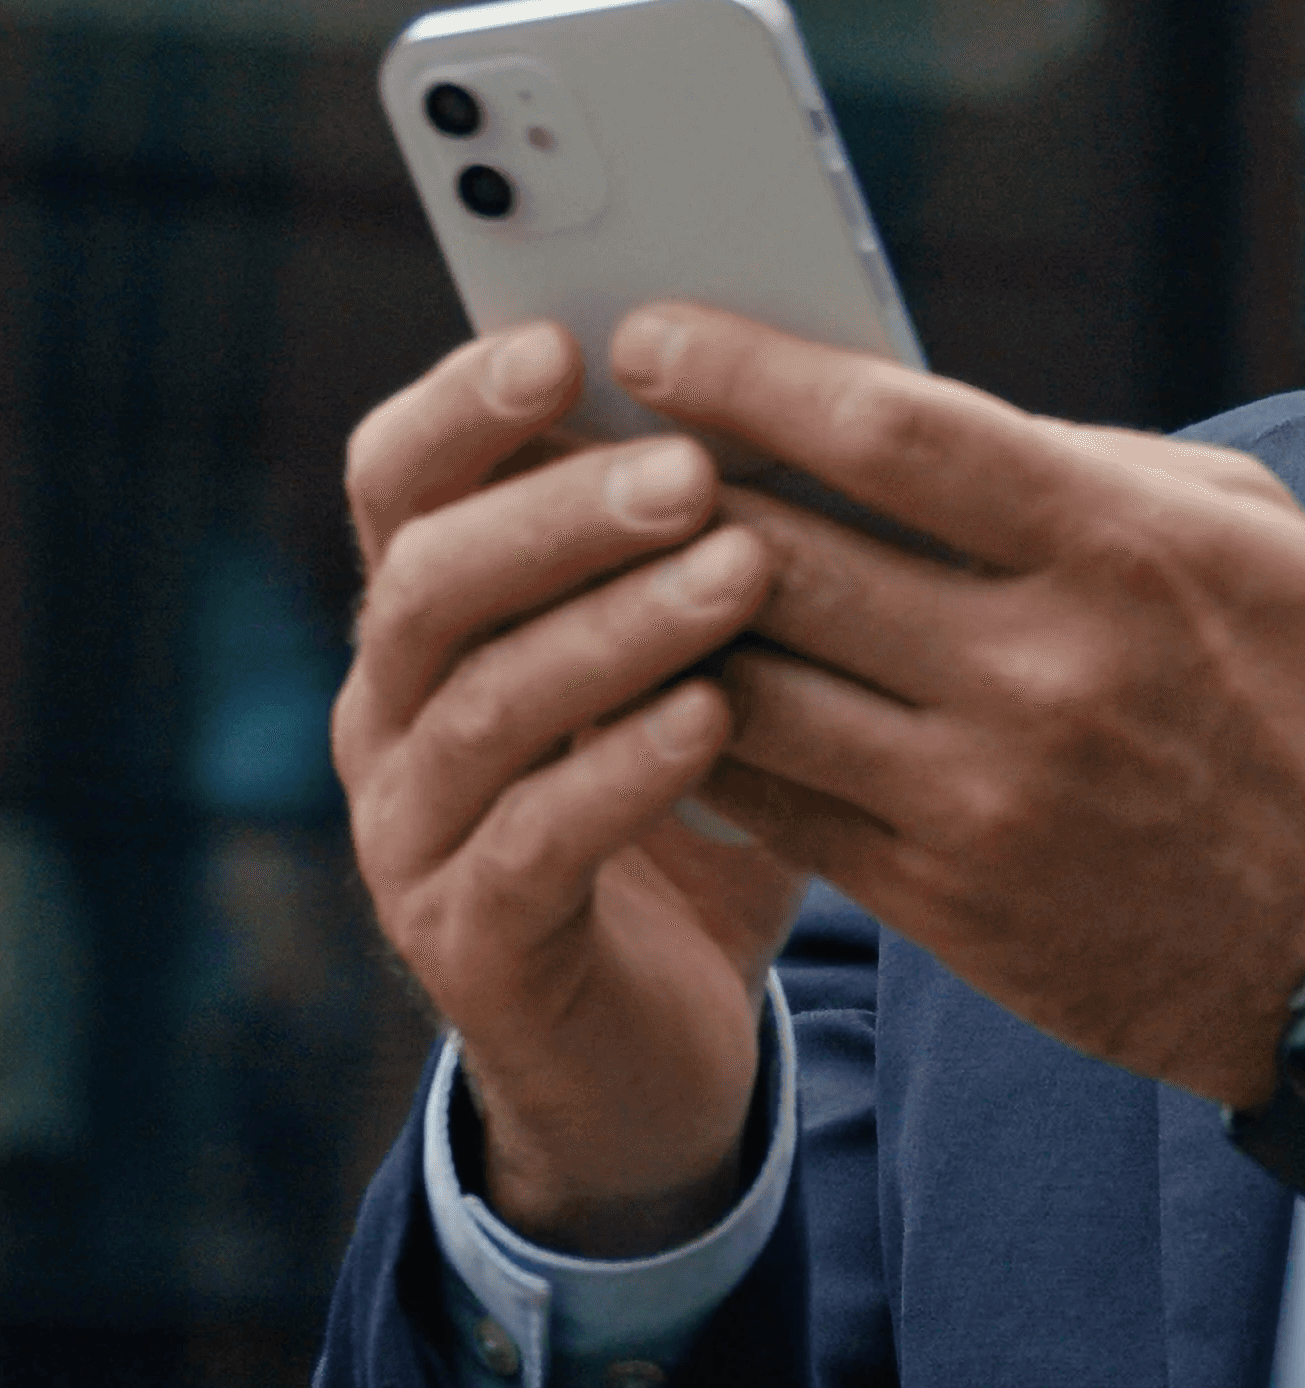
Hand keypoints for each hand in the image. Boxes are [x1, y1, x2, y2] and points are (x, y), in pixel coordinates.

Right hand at [335, 322, 801, 1250]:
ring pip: (482, 706)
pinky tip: (714, 719)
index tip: (562, 341)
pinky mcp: (473, 945)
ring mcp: (414, 834)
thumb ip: (716, 540)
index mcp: (431, 617)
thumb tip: (830, 380)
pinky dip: (620, 772)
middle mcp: (391, 713)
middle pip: (427, 579)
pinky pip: (530, 844)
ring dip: (613, 629)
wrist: (662, 1046)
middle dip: (560, 511)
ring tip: (741, 571)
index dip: (463, 407)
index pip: (400, 480)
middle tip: (691, 467)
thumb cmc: (700, 806)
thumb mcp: (701, 656)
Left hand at [610, 305, 1304, 1105]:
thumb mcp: (1252, 536)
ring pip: (743, 687)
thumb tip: (907, 418)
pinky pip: (768, 805)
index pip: (889, 432)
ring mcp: (983, 797)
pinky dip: (694, 742)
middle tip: (578, 441)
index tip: (649, 335)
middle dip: (652, 486)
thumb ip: (1086, 463)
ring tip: (594, 567)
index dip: (745, 372)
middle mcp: (1044, 671)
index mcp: (1125, 548)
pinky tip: (660, 694)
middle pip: (779, 553)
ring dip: (648, 620)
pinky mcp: (945, 900)